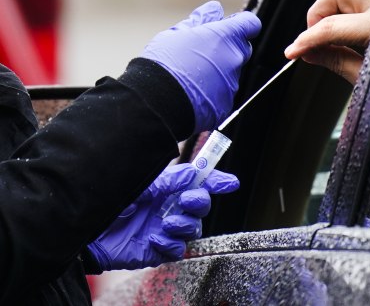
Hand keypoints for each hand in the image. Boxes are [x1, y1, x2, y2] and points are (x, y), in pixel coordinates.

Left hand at [87, 163, 238, 270]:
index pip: (199, 182)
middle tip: (189, 200)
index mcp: (167, 187)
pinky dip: (169, 244)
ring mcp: (165, 228)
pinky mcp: (158, 250)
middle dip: (201, 202)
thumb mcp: (138, 185)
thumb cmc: (109, 200)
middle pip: (201, 205)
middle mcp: (170, 206)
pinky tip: (154, 238)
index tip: (230, 183)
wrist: (83, 229)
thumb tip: (192, 174)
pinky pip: (177, 250)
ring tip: (167, 222)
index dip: (216, 181)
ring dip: (185, 224)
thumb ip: (167, 181)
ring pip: (193, 228)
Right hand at [142, 1, 261, 132]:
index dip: (242, 23)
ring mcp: (232, 84)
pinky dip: (213, 93)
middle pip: (241, 49)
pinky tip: (193, 93)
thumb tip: (215, 8)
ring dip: (218, 72)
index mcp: (225, 37)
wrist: (157, 101)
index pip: (251, 24)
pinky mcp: (226, 104)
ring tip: (191, 76)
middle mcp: (234, 59)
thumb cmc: (165, 63)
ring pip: (231, 73)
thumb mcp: (178, 34)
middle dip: (227, 48)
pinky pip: (223, 94)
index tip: (229, 26)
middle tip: (201, 52)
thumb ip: (201, 20)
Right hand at [284, 0, 369, 83]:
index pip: (330, 27)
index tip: (292, 51)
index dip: (305, 40)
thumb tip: (309, 52)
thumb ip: (335, 60)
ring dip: (336, 2)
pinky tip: (352, 11)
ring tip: (332, 25)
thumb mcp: (368, 78)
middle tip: (313, 39)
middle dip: (318, 14)